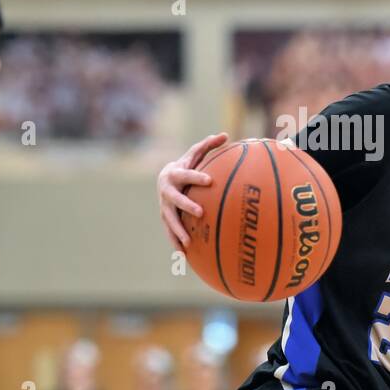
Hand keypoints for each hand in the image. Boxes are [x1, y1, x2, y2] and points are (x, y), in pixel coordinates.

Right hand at [157, 132, 228, 250]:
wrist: (164, 178)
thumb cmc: (186, 165)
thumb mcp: (194, 154)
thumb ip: (208, 145)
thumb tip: (225, 134)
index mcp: (175, 174)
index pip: (186, 175)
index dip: (196, 177)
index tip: (209, 181)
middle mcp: (167, 191)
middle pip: (175, 199)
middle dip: (186, 206)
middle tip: (201, 213)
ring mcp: (164, 205)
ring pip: (169, 219)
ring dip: (178, 231)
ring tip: (188, 242)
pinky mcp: (165, 217)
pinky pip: (169, 232)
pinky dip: (175, 242)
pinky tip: (184, 256)